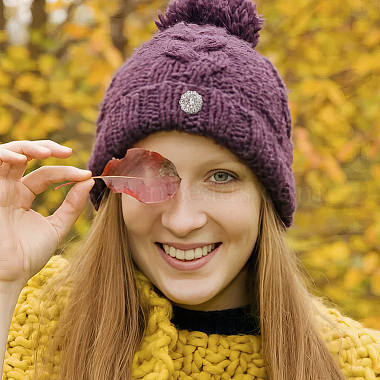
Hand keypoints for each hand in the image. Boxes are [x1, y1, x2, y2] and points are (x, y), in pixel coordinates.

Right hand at [0, 140, 93, 286]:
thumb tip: (89, 181)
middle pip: (25, 156)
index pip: (45, 174)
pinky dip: (4, 155)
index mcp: (23, 196)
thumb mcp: (57, 227)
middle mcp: (8, 188)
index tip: (86, 174)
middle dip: (46, 148)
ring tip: (47, 153)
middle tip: (68, 151)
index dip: (66, 172)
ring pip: (8, 154)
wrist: (7, 275)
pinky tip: (22, 159)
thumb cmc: (28, 255)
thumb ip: (73, 205)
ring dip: (27, 147)